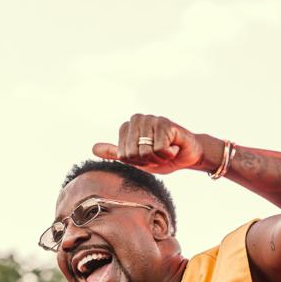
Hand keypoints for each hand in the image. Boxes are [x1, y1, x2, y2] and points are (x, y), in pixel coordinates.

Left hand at [92, 114, 206, 174]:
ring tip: (166, 150)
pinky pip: (160, 149)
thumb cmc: (162, 157)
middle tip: (158, 154)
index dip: (137, 162)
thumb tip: (94, 148)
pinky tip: (174, 146)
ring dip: (159, 158)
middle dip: (147, 161)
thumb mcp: (136, 159)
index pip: (123, 155)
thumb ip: (115, 152)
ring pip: (146, 152)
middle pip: (132, 153)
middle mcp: (137, 119)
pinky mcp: (166, 123)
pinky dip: (169, 154)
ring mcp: (151, 119)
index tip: (147, 157)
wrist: (187, 156)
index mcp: (127, 127)